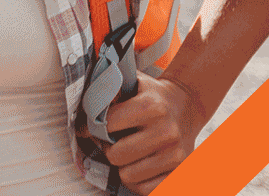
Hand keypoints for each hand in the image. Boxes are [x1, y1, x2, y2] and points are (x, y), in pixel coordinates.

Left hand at [99, 73, 208, 193]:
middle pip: (116, 155)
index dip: (92, 126)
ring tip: (126, 154)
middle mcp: (166, 131)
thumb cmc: (151, 96)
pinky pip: (146, 190)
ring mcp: (175, 154)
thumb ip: (108, 89)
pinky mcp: (181, 172)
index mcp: (152, 106)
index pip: (107, 124)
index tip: (88, 127)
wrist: (187, 104)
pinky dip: (137, 182)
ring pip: (128, 176)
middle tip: (111, 142)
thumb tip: (81, 107)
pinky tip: (137, 167)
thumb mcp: (132, 83)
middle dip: (108, 149)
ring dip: (122, 167)